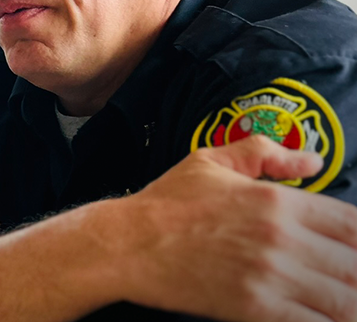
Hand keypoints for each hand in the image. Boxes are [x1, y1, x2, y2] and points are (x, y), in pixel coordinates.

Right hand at [111, 135, 356, 320]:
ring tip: (341, 301)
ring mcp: (270, 276)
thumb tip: (312, 160)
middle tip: (348, 278)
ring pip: (345, 301)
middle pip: (356, 265)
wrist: (125, 244)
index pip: (354, 224)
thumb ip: (266, 153)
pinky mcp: (254, 309)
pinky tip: (321, 316)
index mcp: (277, 200)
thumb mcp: (212, 161)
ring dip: (350, 303)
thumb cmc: (166, 203)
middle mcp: (281, 238)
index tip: (353, 250)